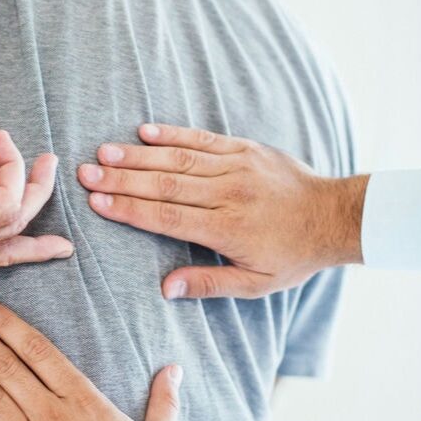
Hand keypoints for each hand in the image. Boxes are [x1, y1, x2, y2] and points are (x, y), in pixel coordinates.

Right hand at [77, 124, 368, 298]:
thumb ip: (208, 284)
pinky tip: (144, 131)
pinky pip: (203, 139)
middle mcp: (228, 193)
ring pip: (178, 158)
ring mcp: (237, 166)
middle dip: (121, 179)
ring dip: (137, 155)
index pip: (167, 217)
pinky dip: (172, 134)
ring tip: (103, 152)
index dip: (130, 209)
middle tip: (85, 174)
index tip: (97, 202)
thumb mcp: (255, 283)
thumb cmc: (293, 255)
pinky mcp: (245, 149)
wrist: (335, 216)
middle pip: (165, 184)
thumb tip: (164, 288)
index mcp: (227, 228)